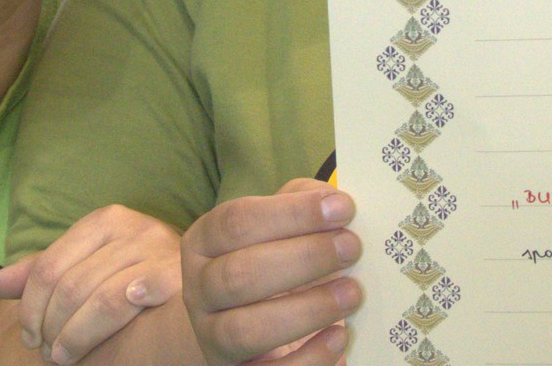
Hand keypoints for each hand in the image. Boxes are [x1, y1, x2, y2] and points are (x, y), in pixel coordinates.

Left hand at [0, 206, 181, 363]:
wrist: (206, 278)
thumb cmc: (136, 275)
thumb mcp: (89, 265)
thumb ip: (43, 273)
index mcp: (105, 221)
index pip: (48, 267)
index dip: (30, 307)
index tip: (29, 337)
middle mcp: (132, 228)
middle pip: (70, 285)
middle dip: (50, 326)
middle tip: (46, 353)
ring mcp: (157, 250)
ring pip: (99, 300)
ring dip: (75, 337)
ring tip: (65, 356)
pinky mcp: (177, 277)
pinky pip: (135, 301)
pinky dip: (111, 323)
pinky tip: (105, 342)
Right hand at [181, 179, 360, 365]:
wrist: (241, 321)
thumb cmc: (268, 260)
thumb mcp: (275, 226)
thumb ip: (300, 203)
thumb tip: (335, 202)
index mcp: (204, 242)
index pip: (236, 221)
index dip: (291, 214)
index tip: (342, 209)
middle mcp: (199, 290)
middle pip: (238, 274)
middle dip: (302, 259)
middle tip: (352, 248)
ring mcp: (212, 337)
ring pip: (244, 331)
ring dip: (305, 311)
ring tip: (352, 293)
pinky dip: (309, 357)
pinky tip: (341, 335)